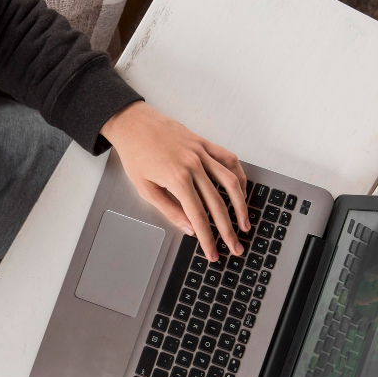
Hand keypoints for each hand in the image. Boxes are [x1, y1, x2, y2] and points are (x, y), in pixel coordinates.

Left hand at [101, 102, 249, 261]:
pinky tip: (242, 191)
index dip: (208, 238)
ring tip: (244, 223)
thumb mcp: (145, 188)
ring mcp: (201, 152)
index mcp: (177, 178)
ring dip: (241, 206)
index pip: (198, 216)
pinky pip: (229, 159)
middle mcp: (193, 165)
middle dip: (228, 230)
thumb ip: (169, 210)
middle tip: (235, 247)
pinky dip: (239, 176)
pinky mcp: (205, 143)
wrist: (134, 123)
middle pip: (218, 204)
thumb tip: (189, 229)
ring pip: (231, 182)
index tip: (214, 252)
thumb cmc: (136, 154)